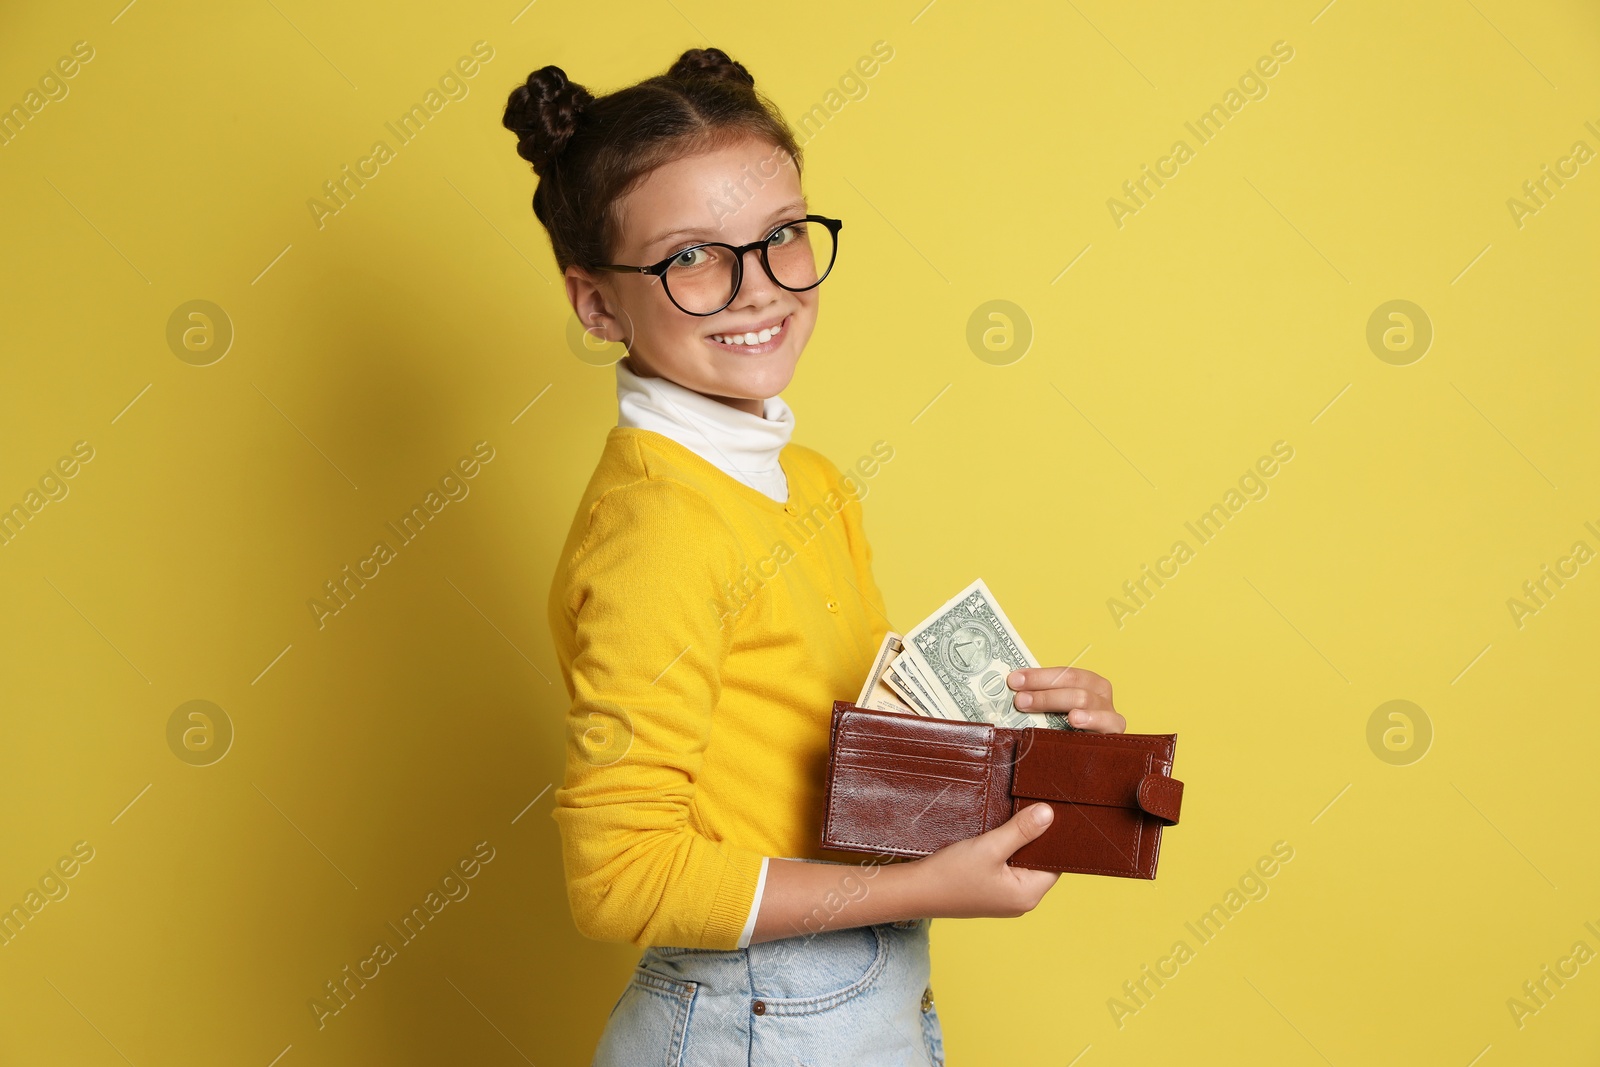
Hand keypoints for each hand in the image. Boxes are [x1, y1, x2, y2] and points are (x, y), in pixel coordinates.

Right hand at [907, 803, 1060, 918]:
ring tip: (1011, 821)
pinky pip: (1007, 869)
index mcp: (1027, 895)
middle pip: (1039, 863)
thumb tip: (1049, 813)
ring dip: (1017, 844)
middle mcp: (1020, 901)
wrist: (915, 891)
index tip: (1050, 813)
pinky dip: (1004, 852)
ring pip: (1022, 864)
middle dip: (1034, 838)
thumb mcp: (990, 847)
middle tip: (1029, 810)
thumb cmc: (950, 874)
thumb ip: (1021, 830)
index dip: (1053, 838)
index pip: (1056, 863)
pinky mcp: (990, 893)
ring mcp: (1004, 899)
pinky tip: (996, 837)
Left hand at [1006, 666, 1126, 732]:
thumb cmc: (1070, 734)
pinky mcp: (1117, 735)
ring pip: (1087, 699)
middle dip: (1044, 692)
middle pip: (1074, 685)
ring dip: (1060, 701)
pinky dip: (1092, 719)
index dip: (1038, 675)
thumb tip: (1013, 691)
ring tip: (1036, 704)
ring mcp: (1111, 714)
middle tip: (1020, 700)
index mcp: (1088, 683)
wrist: (1092, 767)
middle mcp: (1102, 696)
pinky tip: (1075, 719)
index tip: (1013, 680)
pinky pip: (1109, 723)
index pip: (1063, 674)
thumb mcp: (1057, 714)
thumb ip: (1043, 700)